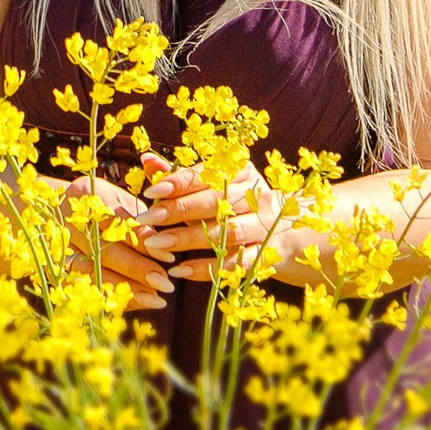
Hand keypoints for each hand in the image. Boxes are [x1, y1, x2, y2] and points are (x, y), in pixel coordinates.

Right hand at [53, 174, 172, 311]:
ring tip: (155, 299)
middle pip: (104, 250)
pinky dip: (112, 298)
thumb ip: (134, 216)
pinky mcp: (57, 268)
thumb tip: (162, 242)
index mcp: (86, 197)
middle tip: (164, 282)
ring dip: (125, 288)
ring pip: (94, 272)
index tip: (167, 255)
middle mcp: (69, 223)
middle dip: (136, 268)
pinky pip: (86, 287)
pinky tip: (135, 303)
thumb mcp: (114, 197)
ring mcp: (59, 248)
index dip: (143, 240)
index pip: (118, 222)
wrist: (47, 208)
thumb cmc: (95, 202)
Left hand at [133, 152, 286, 281]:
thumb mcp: (208, 188)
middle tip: (146, 220)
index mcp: (241, 171)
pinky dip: (207, 268)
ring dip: (188, 239)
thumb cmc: (234, 205)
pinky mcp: (266, 255)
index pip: (206, 175)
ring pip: (225, 232)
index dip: (178, 183)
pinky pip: (236, 263)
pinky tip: (180, 270)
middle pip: (215, 202)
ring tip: (156, 245)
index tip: (150, 193)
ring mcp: (264, 226)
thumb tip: (146, 159)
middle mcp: (256, 195)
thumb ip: (178, 177)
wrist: (284, 232)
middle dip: (177, 211)